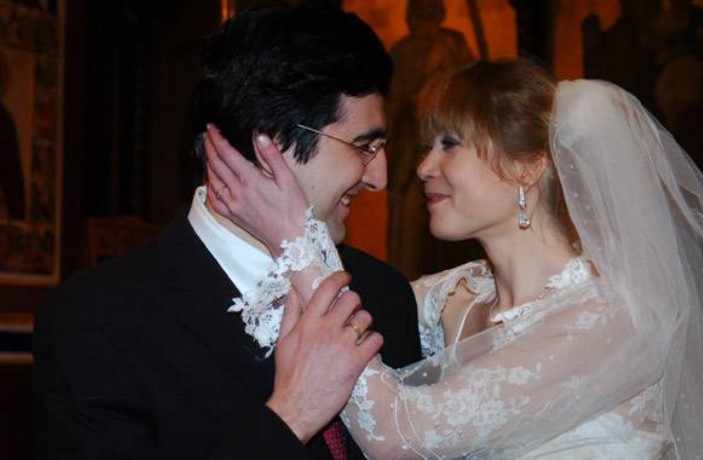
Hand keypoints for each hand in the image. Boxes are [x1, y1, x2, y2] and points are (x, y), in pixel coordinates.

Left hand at [204, 124, 309, 255]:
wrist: (291, 240)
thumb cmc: (294, 210)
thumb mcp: (288, 179)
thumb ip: (272, 156)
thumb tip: (259, 135)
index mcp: (250, 180)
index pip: (227, 154)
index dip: (217, 139)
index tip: (211, 128)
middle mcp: (237, 192)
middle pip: (216, 164)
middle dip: (209, 147)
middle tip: (207, 135)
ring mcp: (233, 205)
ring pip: (212, 180)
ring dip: (208, 164)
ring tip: (207, 153)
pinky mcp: (233, 216)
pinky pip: (214, 200)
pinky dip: (209, 187)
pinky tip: (210, 181)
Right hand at [266, 271, 382, 442]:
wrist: (295, 407)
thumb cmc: (288, 376)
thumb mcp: (283, 341)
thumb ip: (290, 313)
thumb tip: (292, 290)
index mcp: (308, 322)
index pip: (328, 288)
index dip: (341, 277)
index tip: (347, 277)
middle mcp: (326, 329)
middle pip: (352, 299)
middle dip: (355, 303)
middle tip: (352, 313)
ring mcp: (342, 345)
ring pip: (366, 318)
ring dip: (365, 324)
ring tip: (359, 333)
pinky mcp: (356, 362)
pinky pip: (376, 340)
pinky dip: (375, 342)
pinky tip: (367, 348)